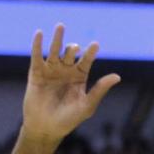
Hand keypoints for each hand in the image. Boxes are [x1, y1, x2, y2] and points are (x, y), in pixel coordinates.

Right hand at [22, 24, 120, 142]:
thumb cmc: (69, 119)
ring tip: (61, 26)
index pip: (87, 61)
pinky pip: (37, 56)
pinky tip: (40, 33)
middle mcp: (66, 72)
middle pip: (71, 54)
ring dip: (57, 39)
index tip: (95, 45)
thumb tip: (117, 76)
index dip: (91, 53)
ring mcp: (51, 71)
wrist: (46, 128)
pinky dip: (38, 45)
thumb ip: (100, 90)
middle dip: (73, 49)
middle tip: (75, 49)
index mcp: (79, 78)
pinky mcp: (36, 73)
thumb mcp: (87, 105)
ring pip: (55, 51)